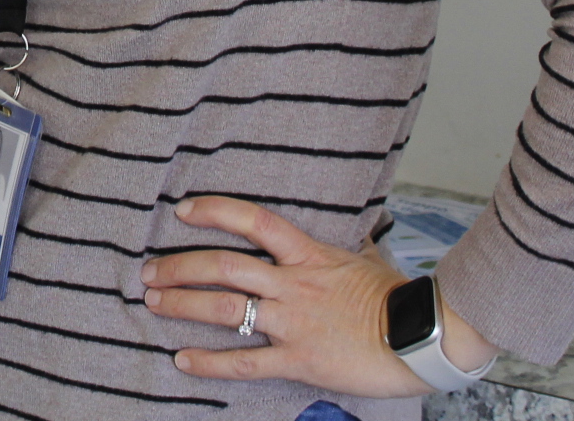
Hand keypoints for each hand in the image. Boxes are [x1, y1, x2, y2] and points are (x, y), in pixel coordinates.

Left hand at [140, 195, 487, 399]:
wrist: (425, 338)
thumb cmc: (401, 299)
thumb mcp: (369, 261)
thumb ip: (349, 248)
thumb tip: (357, 233)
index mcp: (310, 255)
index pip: (254, 221)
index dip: (216, 211)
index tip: (183, 210)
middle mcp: (294, 284)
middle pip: (223, 266)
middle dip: (179, 266)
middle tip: (148, 270)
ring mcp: (293, 322)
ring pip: (225, 308)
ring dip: (182, 304)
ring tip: (153, 303)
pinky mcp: (299, 359)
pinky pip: (245, 362)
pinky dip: (210, 362)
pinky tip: (183, 360)